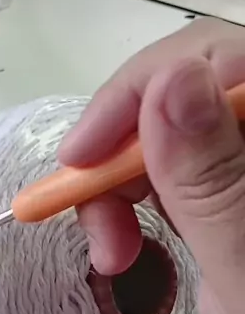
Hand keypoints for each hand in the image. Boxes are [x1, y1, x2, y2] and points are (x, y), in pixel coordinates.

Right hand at [59, 17, 244, 313]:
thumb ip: (215, 181)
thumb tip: (172, 78)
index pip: (216, 59)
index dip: (142, 93)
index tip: (84, 159)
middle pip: (180, 89)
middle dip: (120, 151)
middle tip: (93, 220)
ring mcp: (240, 158)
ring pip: (158, 129)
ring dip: (115, 185)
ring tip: (109, 254)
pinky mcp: (222, 186)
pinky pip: (161, 167)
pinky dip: (126, 201)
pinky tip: (121, 247)